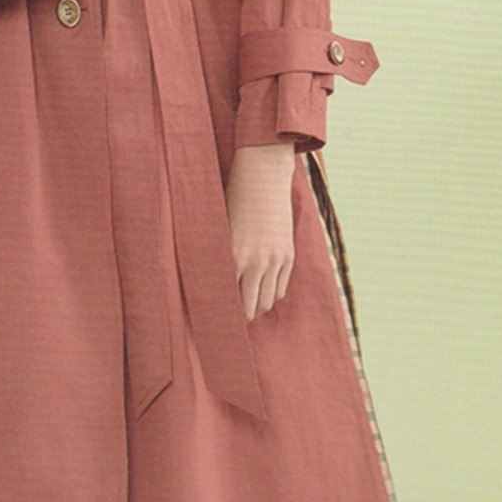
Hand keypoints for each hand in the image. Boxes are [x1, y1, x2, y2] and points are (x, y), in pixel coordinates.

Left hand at [227, 143, 295, 318]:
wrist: (262, 179)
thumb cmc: (233, 202)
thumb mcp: (219, 232)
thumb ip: (219, 259)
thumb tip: (213, 284)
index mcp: (233, 258)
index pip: (228, 300)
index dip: (223, 314)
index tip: (216, 321)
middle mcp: (256, 264)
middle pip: (250, 308)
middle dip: (241, 318)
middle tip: (232, 323)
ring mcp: (275, 261)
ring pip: (268, 302)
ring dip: (258, 309)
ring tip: (248, 309)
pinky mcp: (288, 256)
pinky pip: (281, 288)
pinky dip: (272, 295)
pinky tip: (262, 294)